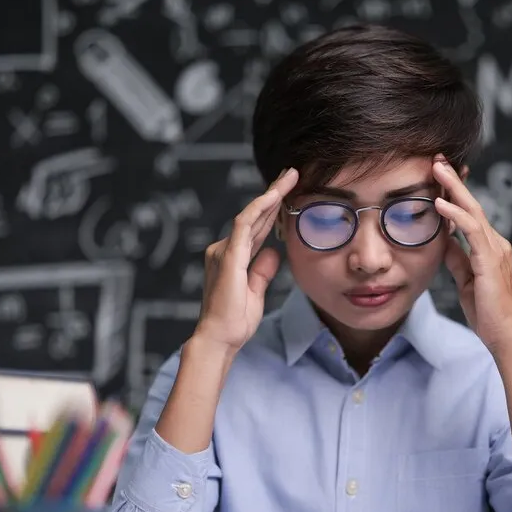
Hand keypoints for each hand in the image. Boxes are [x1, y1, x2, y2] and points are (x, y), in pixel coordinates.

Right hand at [195, 168, 298, 351]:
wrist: (220, 337)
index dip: (273, 210)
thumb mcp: (255, 292)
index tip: (289, 193)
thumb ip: (262, 271)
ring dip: (271, 194)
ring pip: (251, 214)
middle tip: (292, 173)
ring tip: (289, 177)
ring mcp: (225, 250)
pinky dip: (260, 208)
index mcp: (234, 258)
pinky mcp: (228, 255)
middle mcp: (226, 249)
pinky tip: (274, 196)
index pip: (256, 228)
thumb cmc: (235, 321)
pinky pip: (245, 224)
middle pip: (254, 216)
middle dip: (274, 193)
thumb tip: (273, 252)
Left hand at [432, 156, 511, 355]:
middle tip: (437, 158)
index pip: (469, 214)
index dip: (454, 193)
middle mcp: (496, 243)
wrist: (506, 336)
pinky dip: (455, 214)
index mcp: (490, 248)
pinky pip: (471, 231)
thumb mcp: (465, 280)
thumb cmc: (488, 313)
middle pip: (472, 204)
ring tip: (437, 169)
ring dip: (453, 188)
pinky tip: (439, 203)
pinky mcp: (490, 260)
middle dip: (454, 180)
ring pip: (473, 211)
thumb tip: (442, 241)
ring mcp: (495, 250)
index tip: (437, 175)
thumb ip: (456, 259)